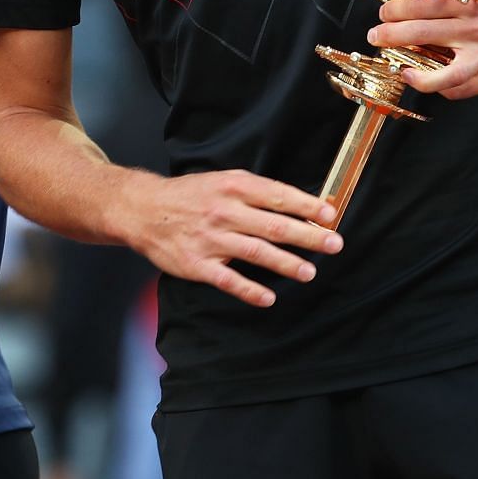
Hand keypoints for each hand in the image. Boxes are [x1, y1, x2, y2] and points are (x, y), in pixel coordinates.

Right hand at [114, 168, 340, 307]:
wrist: (144, 210)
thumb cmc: (189, 195)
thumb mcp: (220, 180)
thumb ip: (253, 192)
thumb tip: (295, 204)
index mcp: (232, 186)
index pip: (277, 196)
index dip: (306, 205)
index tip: (330, 215)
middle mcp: (224, 211)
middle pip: (274, 226)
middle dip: (308, 236)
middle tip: (333, 244)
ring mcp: (211, 239)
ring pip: (256, 253)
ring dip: (286, 264)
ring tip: (309, 272)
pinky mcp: (198, 265)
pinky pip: (229, 280)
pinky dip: (251, 291)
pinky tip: (269, 298)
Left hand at [363, 0, 477, 99]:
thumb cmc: (466, 1)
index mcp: (465, 0)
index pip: (425, 4)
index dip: (397, 9)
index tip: (384, 13)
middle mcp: (477, 27)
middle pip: (427, 35)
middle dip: (393, 36)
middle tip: (376, 37)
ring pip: (450, 74)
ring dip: (419, 76)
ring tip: (401, 70)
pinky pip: (459, 89)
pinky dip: (438, 87)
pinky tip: (422, 77)